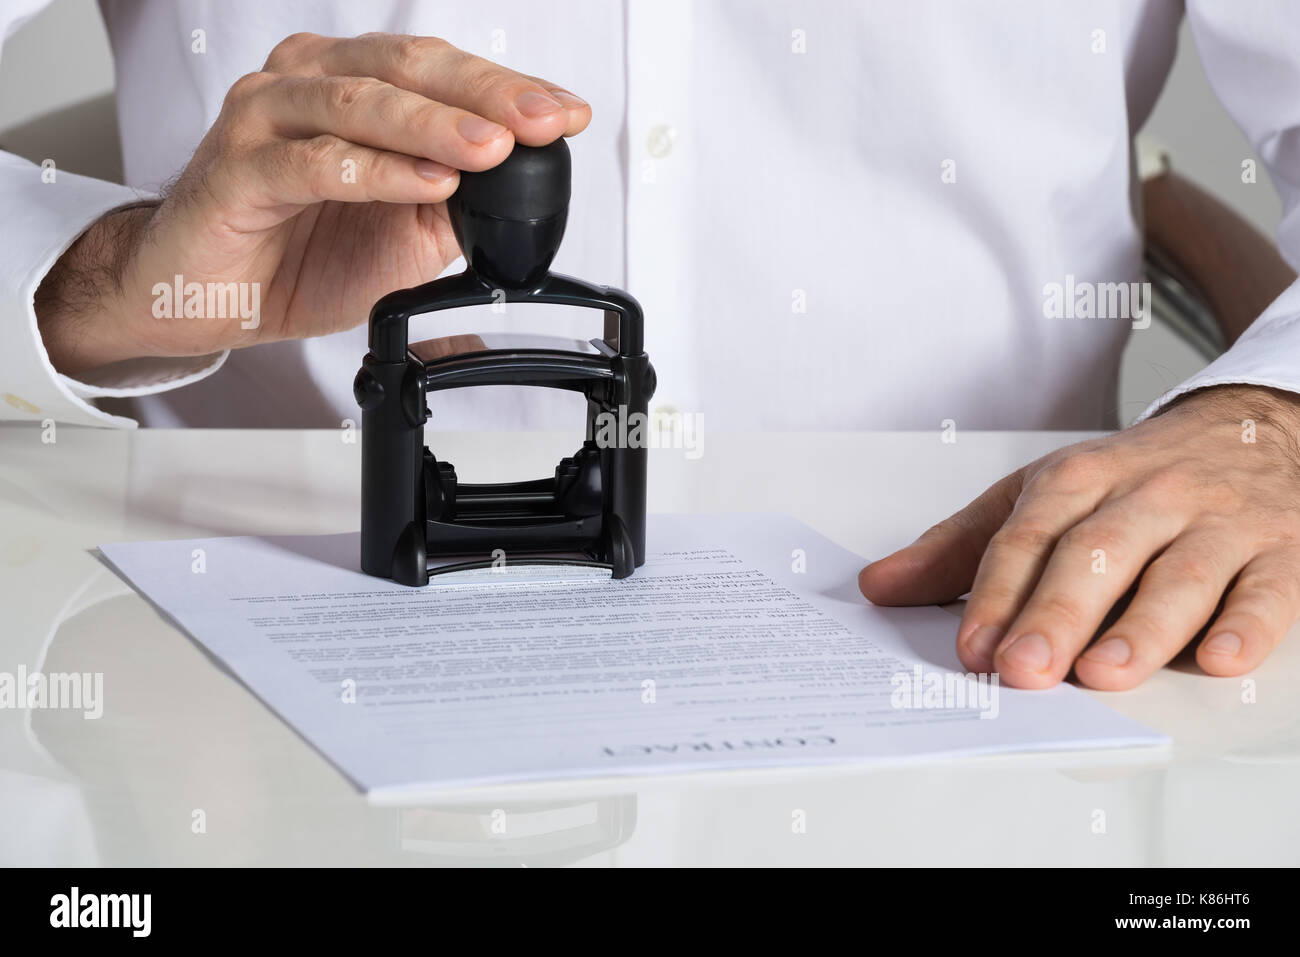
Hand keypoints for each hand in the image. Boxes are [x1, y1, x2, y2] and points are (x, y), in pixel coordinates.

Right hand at [35, 32, 589, 374]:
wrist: (210, 297)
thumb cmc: (297, 250)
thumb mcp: (405, 233)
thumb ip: (458, 205)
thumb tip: (524, 197)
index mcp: (351, 83)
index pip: (439, 70)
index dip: (507, 88)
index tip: (566, 113)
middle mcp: (308, 84)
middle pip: (407, 68)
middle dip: (486, 95)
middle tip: (541, 120)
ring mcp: (267, 119)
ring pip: (362, 104)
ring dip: (435, 126)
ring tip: (493, 149)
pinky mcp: (239, 169)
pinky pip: (317, 163)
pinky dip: (379, 173)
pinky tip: (427, 184)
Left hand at [859, 385, 1299, 688]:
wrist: (1254, 430)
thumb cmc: (1132, 479)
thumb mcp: (1040, 495)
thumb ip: (961, 546)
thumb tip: (879, 586)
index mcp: (1077, 480)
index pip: (1027, 536)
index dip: (995, 593)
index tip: (970, 648)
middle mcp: (1146, 496)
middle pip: (1096, 553)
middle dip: (1056, 612)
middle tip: (1024, 668)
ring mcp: (1217, 523)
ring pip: (1180, 573)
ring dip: (1143, 625)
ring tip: (1105, 671)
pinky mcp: (1281, 552)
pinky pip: (1268, 589)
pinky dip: (1247, 624)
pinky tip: (1219, 659)